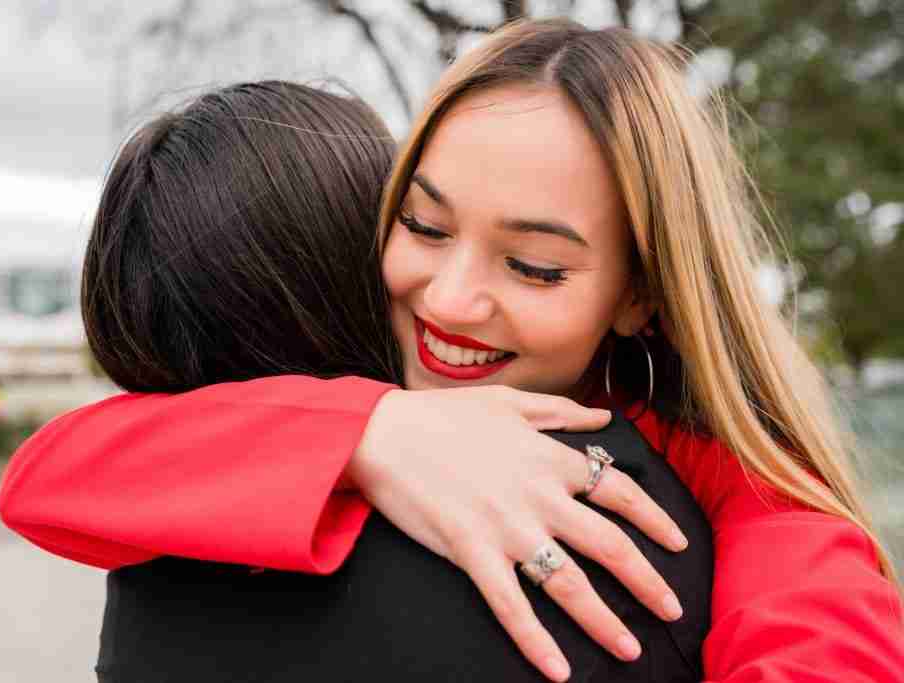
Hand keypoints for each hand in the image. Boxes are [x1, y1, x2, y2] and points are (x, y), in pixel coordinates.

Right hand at [346, 386, 687, 681]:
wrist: (383, 433)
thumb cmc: (442, 416)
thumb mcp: (507, 402)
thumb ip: (559, 412)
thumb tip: (602, 419)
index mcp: (549, 458)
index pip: (620, 491)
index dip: (656, 520)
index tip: (679, 543)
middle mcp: (539, 496)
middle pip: (610, 545)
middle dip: (648, 582)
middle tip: (673, 610)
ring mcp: (506, 527)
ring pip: (569, 582)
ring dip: (604, 621)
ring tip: (629, 649)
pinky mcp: (471, 552)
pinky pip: (511, 605)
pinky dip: (536, 641)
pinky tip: (557, 671)